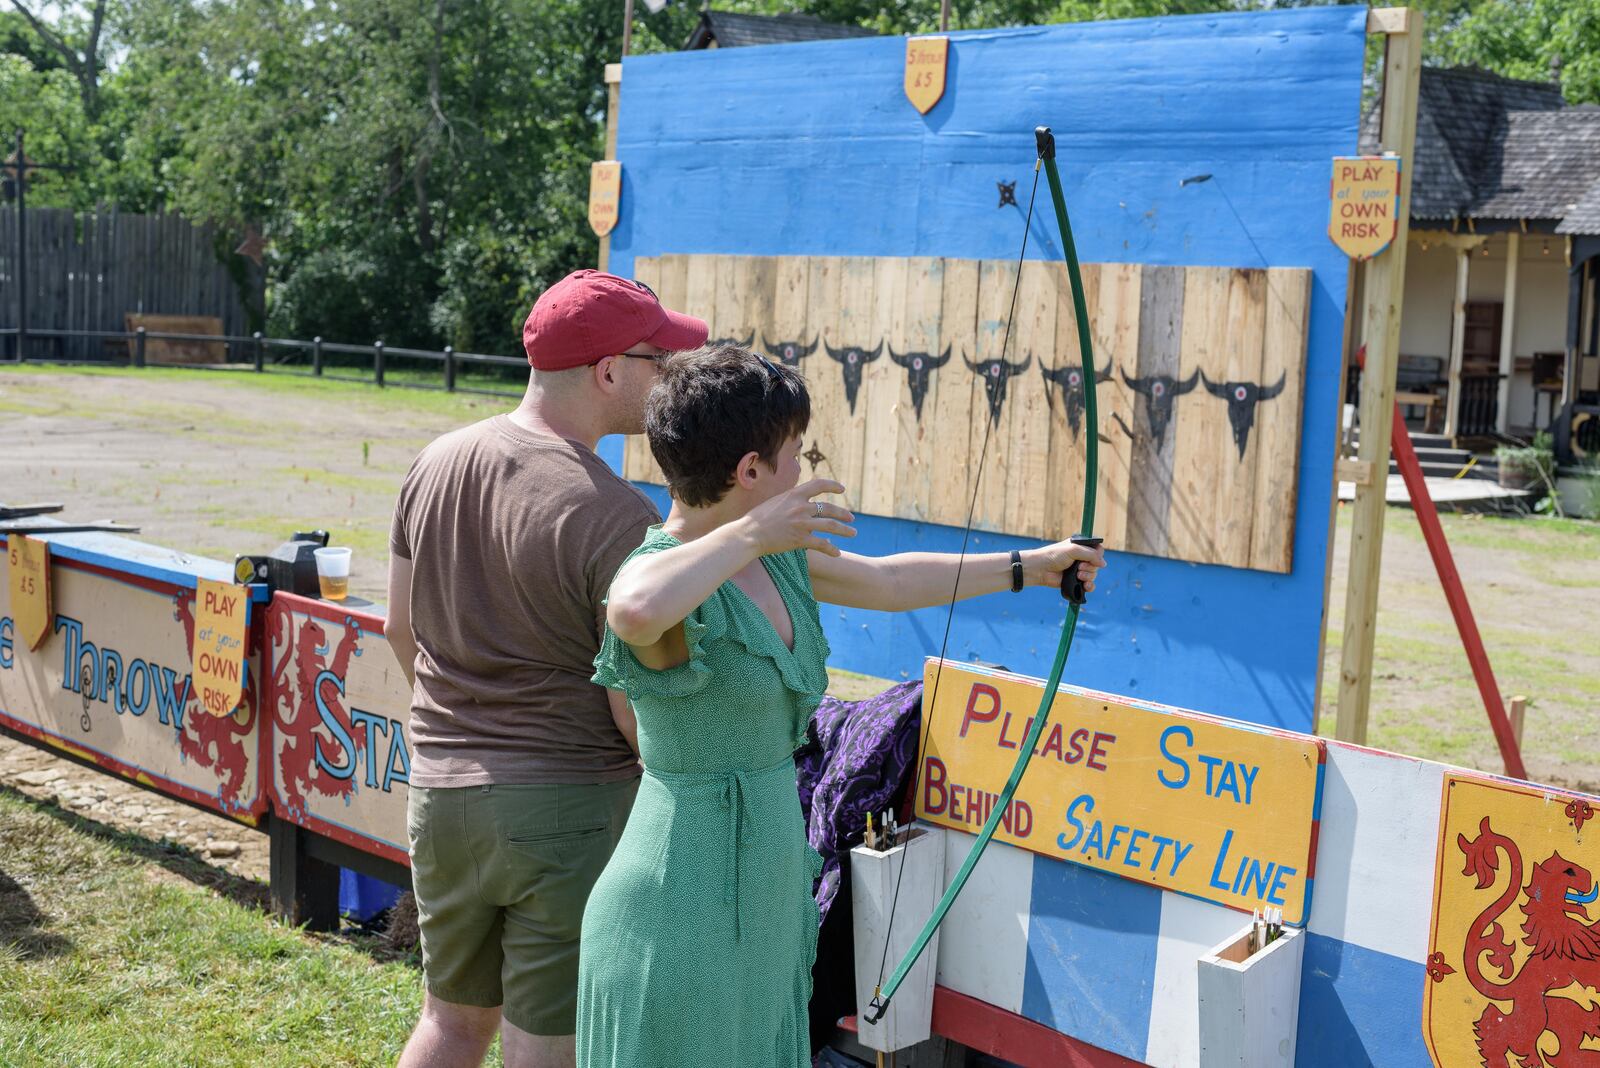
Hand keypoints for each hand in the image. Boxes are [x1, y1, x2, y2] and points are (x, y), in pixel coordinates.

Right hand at [739, 479, 855, 556]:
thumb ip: (789, 501)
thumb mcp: (775, 502)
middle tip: (851, 518)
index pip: (819, 485)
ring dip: (844, 530)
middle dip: (843, 513)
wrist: (748, 534)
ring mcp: (802, 523)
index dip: (832, 486)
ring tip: (853, 533)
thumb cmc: (756, 519)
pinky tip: (837, 552)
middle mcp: (800, 507)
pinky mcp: (800, 540)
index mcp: (794, 494)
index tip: (842, 489)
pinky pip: (821, 544)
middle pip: (829, 508)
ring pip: (830, 526)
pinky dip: (831, 549)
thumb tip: (798, 501)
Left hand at [1023, 539, 1105, 593]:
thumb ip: (1090, 554)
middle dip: (1090, 567)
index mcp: (1081, 547)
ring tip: (1077, 575)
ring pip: (1094, 575)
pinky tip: (1085, 586)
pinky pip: (1089, 586)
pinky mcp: (1076, 582)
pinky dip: (1089, 587)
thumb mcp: (1073, 550)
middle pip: (1097, 564)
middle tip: (1078, 567)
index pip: (1098, 550)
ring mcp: (1079, 571)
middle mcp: (1081, 558)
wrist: (1040, 569)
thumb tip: (1104, 564)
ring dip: (1088, 576)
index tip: (1091, 558)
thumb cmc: (1054, 556)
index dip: (1097, 555)